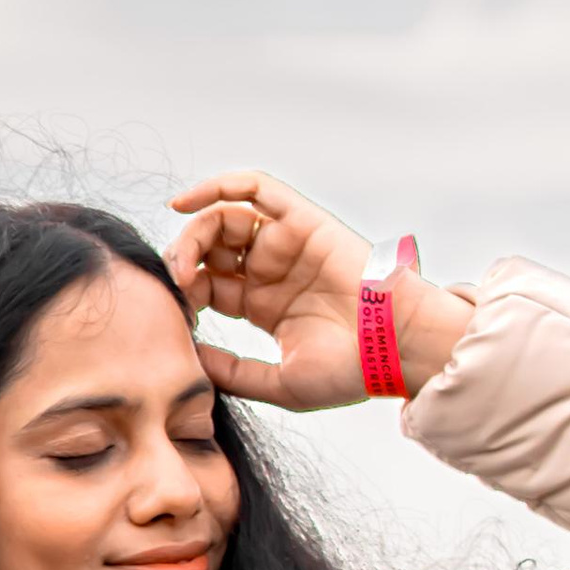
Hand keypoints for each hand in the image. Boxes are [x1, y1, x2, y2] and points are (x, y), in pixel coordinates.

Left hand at [166, 167, 472, 408]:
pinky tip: (185, 204)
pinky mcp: (301, 220)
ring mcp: (286, 243)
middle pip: (212, 250)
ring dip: (195, 232)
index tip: (174, 311)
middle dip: (184, 260)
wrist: (395, 349)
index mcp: (265, 307)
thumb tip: (185, 355)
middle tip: (175, 281)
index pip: (209, 287)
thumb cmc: (348, 373)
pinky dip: (217, 186)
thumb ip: (231, 371)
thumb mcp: (278, 384)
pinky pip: (254, 188)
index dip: (184, 293)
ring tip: (183, 259)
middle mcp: (273, 271)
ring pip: (226, 218)